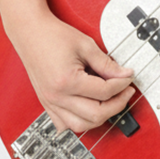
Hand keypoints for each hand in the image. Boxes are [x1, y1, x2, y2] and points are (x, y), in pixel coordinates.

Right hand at [9, 11, 135, 132]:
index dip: (122, 84)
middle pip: (96, 115)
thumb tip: (124, 74)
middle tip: (126, 91)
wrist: (30, 32)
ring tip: (111, 101)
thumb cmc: (53, 35)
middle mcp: (57, 97)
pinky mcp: (47, 104)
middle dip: (117, 104)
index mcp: (67, 81)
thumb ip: (106, 63)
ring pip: (81, 126)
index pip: (104, 92)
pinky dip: (80, 121)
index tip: (128, 77)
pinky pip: (64, 124)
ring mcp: (50, 103)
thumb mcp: (85, 45)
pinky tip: (89, 109)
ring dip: (100, 117)